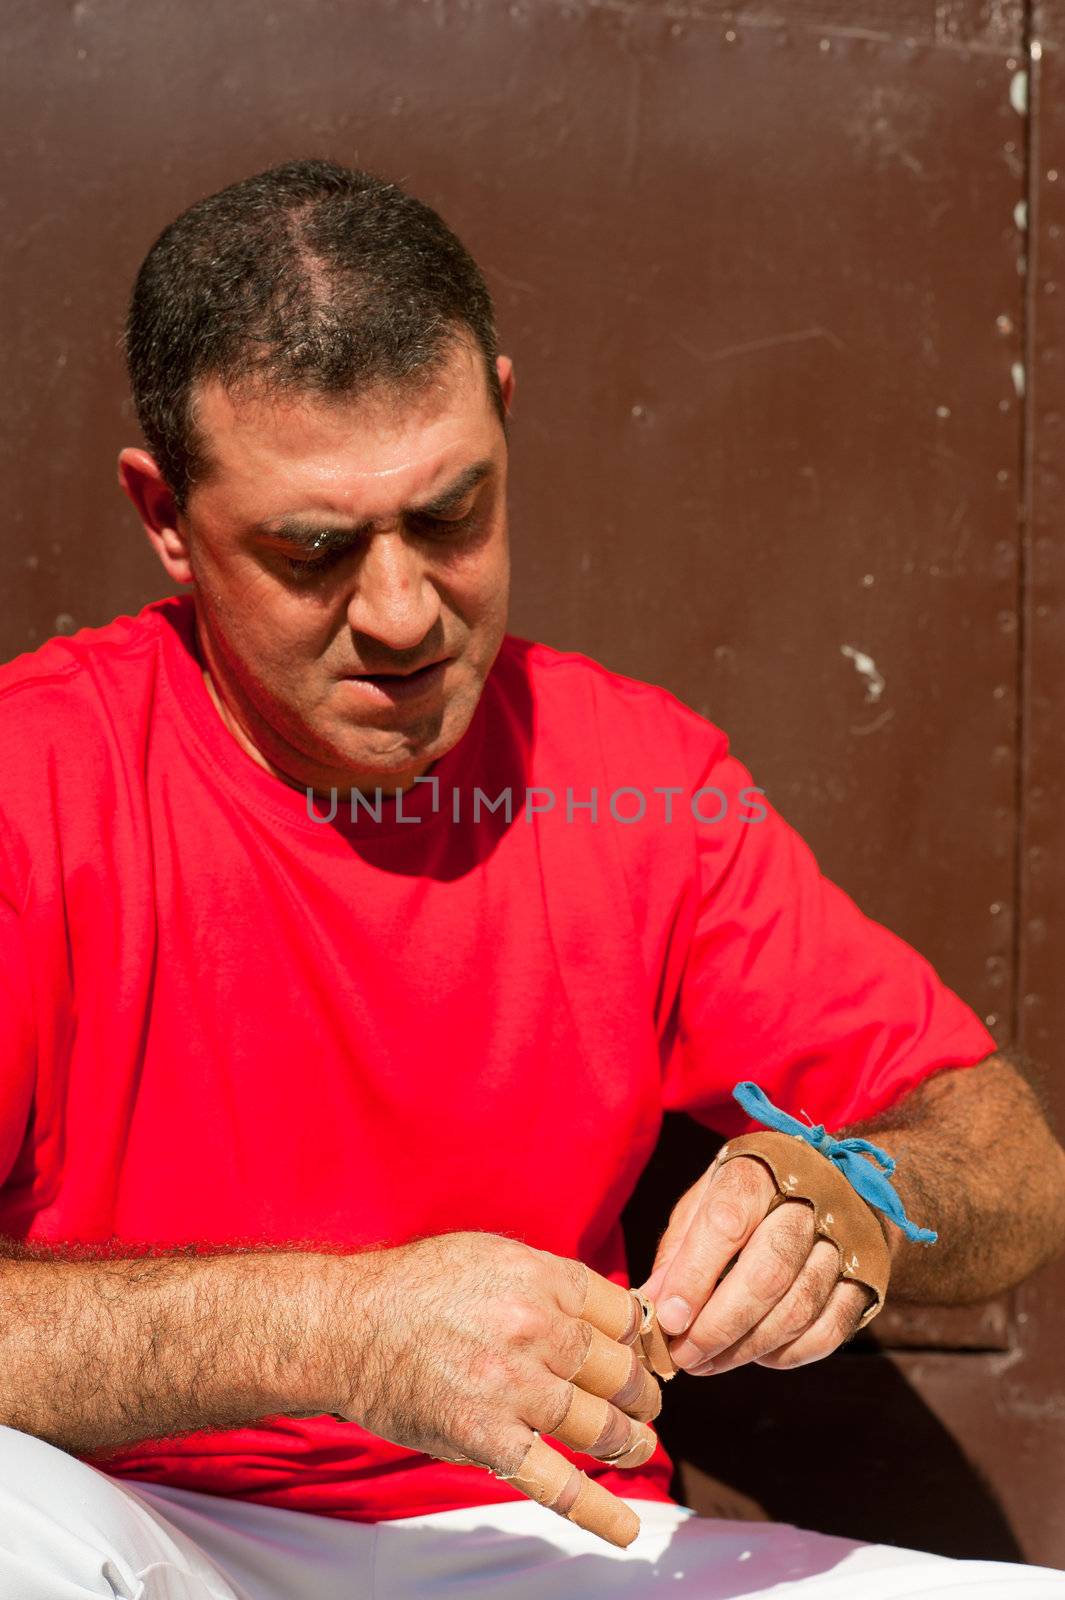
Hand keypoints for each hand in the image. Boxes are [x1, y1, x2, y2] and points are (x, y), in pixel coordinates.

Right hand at [323, 1233, 661, 1513]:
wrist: (347, 1326)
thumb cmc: (415, 1286)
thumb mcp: (492, 1255)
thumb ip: (548, 1281)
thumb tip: (600, 1312)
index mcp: (541, 1278)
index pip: (624, 1316)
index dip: (642, 1342)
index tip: (646, 1356)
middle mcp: (535, 1328)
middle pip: (620, 1371)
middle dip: (642, 1394)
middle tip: (645, 1404)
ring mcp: (512, 1386)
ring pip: (599, 1424)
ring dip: (629, 1442)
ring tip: (637, 1447)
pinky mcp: (485, 1437)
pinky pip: (554, 1480)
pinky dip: (596, 1510)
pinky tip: (626, 1530)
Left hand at [638, 1153, 875, 1374]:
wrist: (834, 1184)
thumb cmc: (752, 1195)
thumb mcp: (707, 1198)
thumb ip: (680, 1248)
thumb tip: (653, 1305)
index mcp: (759, 1171)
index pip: (727, 1221)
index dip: (695, 1275)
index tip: (669, 1318)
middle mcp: (810, 1202)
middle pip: (768, 1271)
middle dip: (720, 1324)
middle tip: (684, 1355)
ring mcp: (846, 1242)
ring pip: (798, 1308)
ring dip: (746, 1347)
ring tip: (707, 1362)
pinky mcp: (867, 1280)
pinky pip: (829, 1331)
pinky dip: (787, 1354)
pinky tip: (755, 1355)